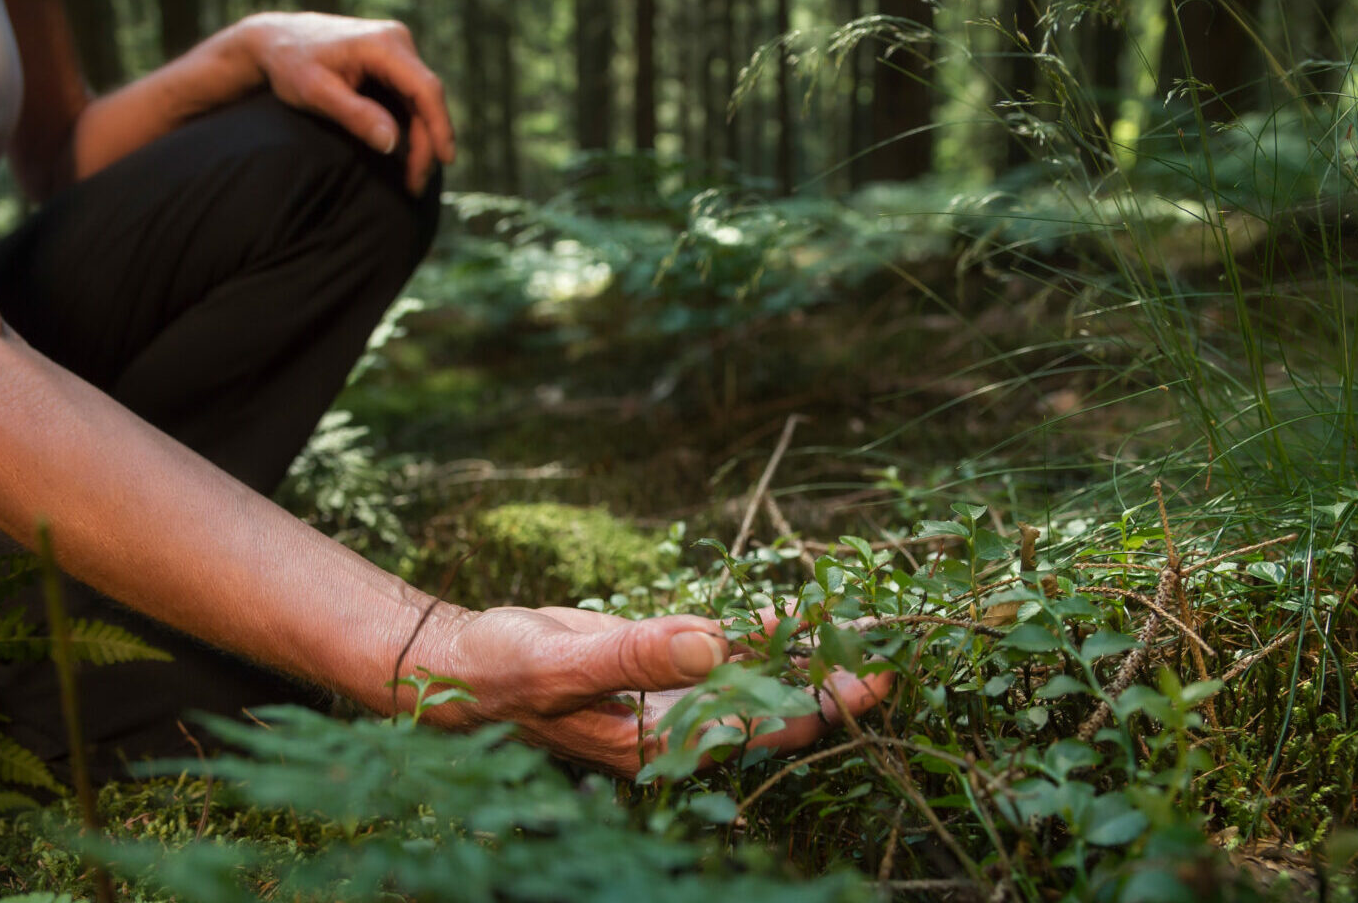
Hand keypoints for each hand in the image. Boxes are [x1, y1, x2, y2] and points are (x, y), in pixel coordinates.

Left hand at [233, 11, 454, 192]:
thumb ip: (354, 115)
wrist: (274, 38)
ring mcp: (396, 48)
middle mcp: (396, 41)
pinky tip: (407, 152)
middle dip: (427, 143)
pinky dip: (411, 125)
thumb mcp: (316, 92)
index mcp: (382, 44)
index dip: (440, 127)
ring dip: (421, 138)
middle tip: (416, 184)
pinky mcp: (391, 60)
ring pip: (421, 100)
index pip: (425, 89)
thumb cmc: (290, 64)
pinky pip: (410, 96)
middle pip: (426, 98)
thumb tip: (392, 144)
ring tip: (413, 176)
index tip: (445, 160)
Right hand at [420, 605, 892, 777]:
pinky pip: (729, 657)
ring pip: (759, 683)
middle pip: (779, 714)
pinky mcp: (664, 670)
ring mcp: (674, 700)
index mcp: (662, 743)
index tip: (876, 669)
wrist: (464, 664)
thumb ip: (637, 655)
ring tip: (865, 626)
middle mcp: (679, 728)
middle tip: (893, 646)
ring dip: (807, 658)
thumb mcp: (563, 662)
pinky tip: (798, 614)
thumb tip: (715, 642)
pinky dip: (764, 637)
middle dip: (835, 683)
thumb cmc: (503, 672)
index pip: (766, 731)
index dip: (826, 703)